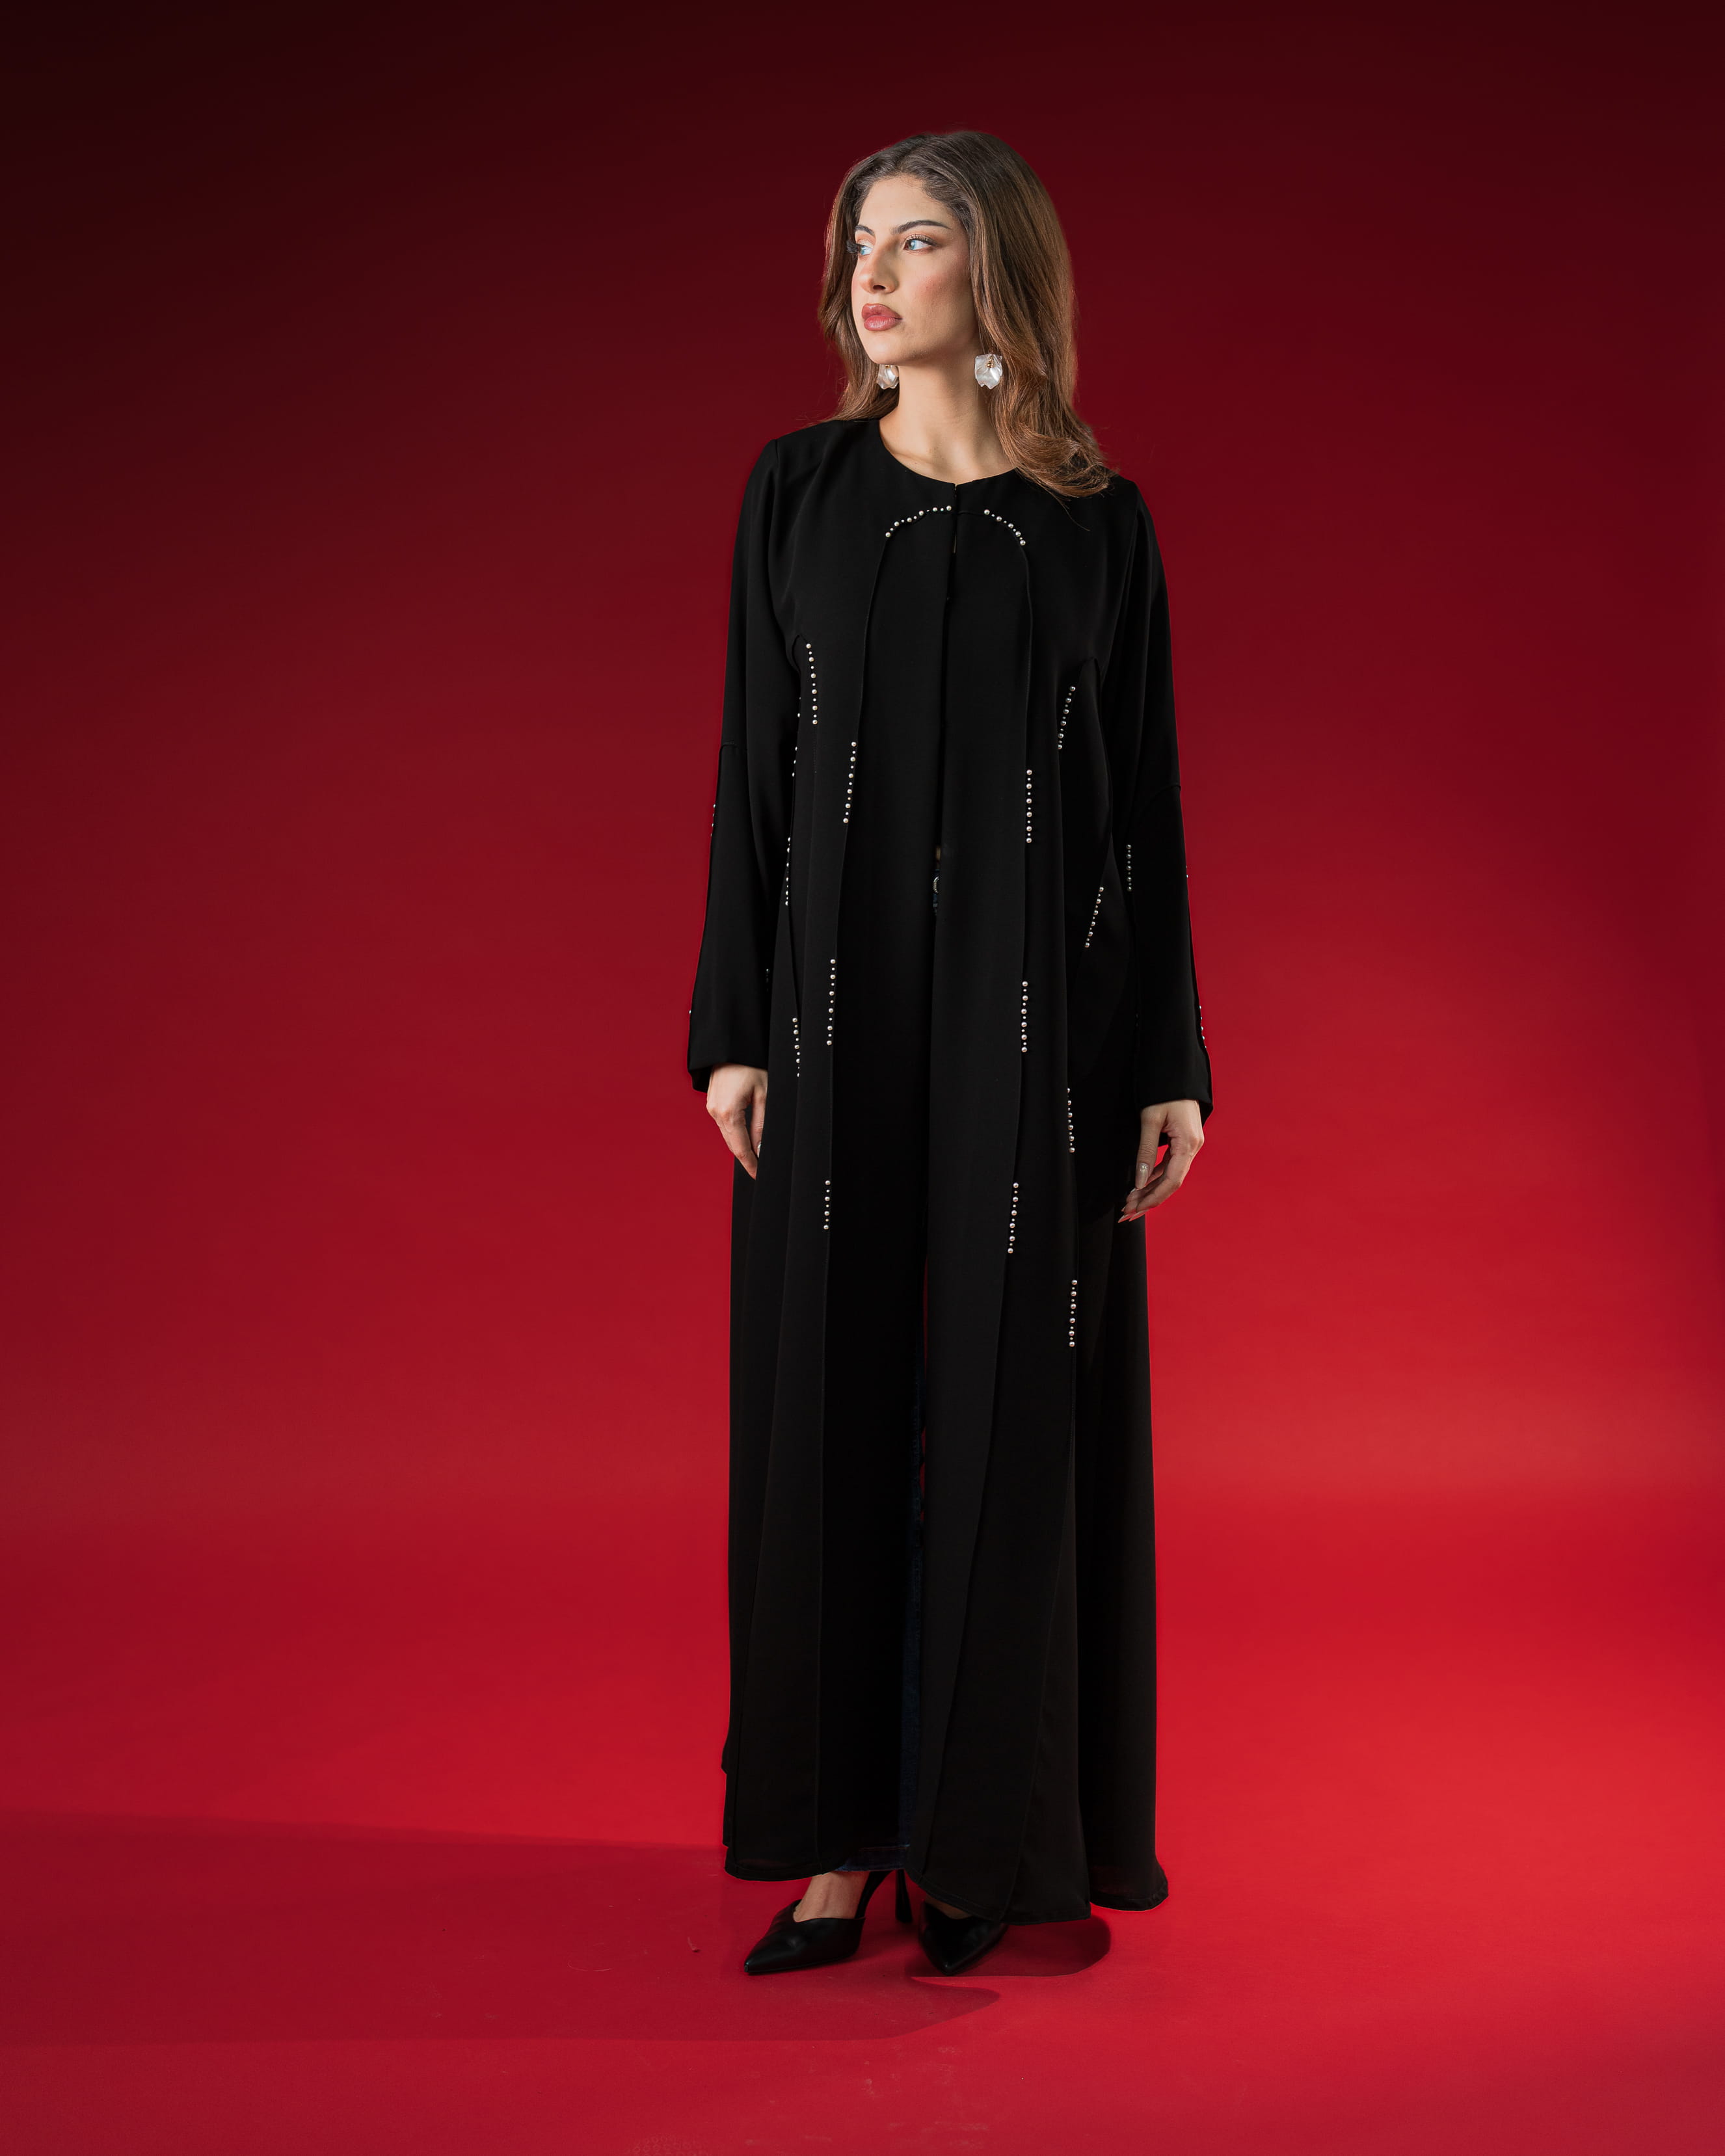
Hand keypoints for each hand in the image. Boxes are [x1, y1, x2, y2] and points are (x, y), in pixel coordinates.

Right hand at [707, 1064, 767, 1178]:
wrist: (731, 1045)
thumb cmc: (751, 1065)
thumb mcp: (764, 1094)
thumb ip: (761, 1124)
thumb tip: (760, 1148)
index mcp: (728, 1112)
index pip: (740, 1148)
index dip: (750, 1165)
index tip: (759, 1176)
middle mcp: (715, 1112)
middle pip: (732, 1144)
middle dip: (746, 1158)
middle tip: (760, 1171)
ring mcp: (711, 1107)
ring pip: (727, 1135)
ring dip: (740, 1146)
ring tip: (755, 1158)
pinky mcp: (712, 1102)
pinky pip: (724, 1124)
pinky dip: (734, 1133)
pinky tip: (745, 1137)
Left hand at [1119, 1100, 1203, 1220]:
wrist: (1175, 1072)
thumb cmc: (1163, 1091)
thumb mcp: (1150, 1120)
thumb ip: (1145, 1151)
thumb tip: (1140, 1182)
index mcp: (1188, 1143)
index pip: (1172, 1180)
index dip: (1153, 1197)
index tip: (1134, 1209)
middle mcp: (1193, 1147)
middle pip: (1171, 1183)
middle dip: (1149, 1199)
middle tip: (1126, 1213)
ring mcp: (1190, 1145)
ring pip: (1170, 1176)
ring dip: (1151, 1191)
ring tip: (1130, 1203)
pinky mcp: (1184, 1142)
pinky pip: (1170, 1165)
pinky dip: (1155, 1178)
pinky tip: (1141, 1186)